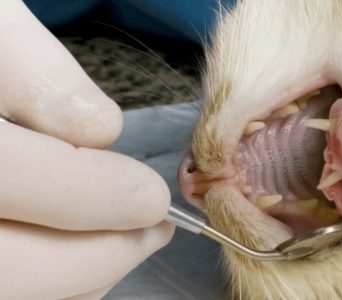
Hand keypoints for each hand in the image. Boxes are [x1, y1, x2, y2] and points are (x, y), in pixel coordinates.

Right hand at [0, 1, 173, 298]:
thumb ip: (36, 73)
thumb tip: (100, 131)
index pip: (9, 177)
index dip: (97, 195)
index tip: (153, 196)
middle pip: (17, 267)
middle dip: (107, 252)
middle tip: (155, 226)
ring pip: (19, 298)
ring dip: (87, 277)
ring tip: (126, 237)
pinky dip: (59, 288)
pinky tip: (77, 251)